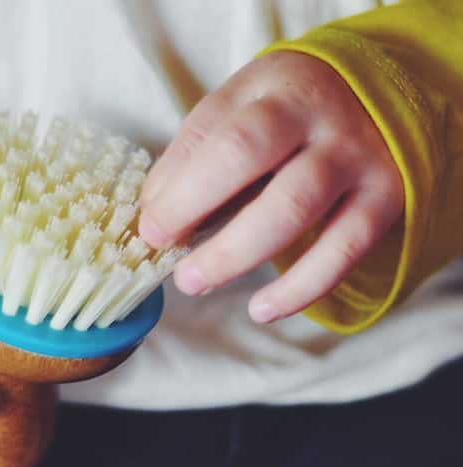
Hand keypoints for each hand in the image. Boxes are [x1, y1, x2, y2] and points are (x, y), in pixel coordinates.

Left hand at [139, 51, 403, 322]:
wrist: (387, 99)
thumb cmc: (292, 116)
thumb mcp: (244, 111)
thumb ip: (197, 154)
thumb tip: (153, 211)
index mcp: (274, 86)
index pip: (219, 135)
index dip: (179, 189)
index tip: (149, 230)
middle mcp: (318, 114)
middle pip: (250, 155)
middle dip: (194, 209)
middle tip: (168, 257)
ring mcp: (355, 155)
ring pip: (292, 208)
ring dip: (235, 255)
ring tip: (195, 283)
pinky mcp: (384, 199)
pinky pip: (341, 251)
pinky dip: (299, 288)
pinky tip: (262, 310)